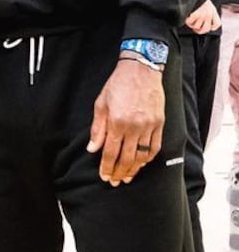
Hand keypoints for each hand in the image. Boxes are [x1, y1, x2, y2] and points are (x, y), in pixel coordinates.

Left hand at [87, 60, 164, 184]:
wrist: (141, 69)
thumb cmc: (118, 85)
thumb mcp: (100, 104)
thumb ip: (97, 129)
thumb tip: (92, 148)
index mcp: (117, 122)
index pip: (110, 152)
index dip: (107, 167)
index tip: (105, 177)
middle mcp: (134, 127)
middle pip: (127, 158)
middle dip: (119, 172)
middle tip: (115, 182)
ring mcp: (149, 126)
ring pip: (142, 155)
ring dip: (134, 169)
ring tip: (128, 177)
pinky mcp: (159, 123)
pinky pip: (155, 146)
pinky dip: (148, 158)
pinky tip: (142, 163)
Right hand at [184, 0, 220, 34]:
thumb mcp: (206, 5)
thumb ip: (208, 14)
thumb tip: (202, 26)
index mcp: (213, 10)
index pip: (217, 24)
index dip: (212, 28)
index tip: (206, 27)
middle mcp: (209, 13)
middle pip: (206, 29)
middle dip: (199, 30)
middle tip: (194, 28)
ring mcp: (203, 14)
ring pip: (196, 27)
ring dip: (191, 24)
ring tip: (189, 19)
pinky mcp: (196, 14)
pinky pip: (190, 23)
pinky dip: (186, 21)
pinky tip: (186, 16)